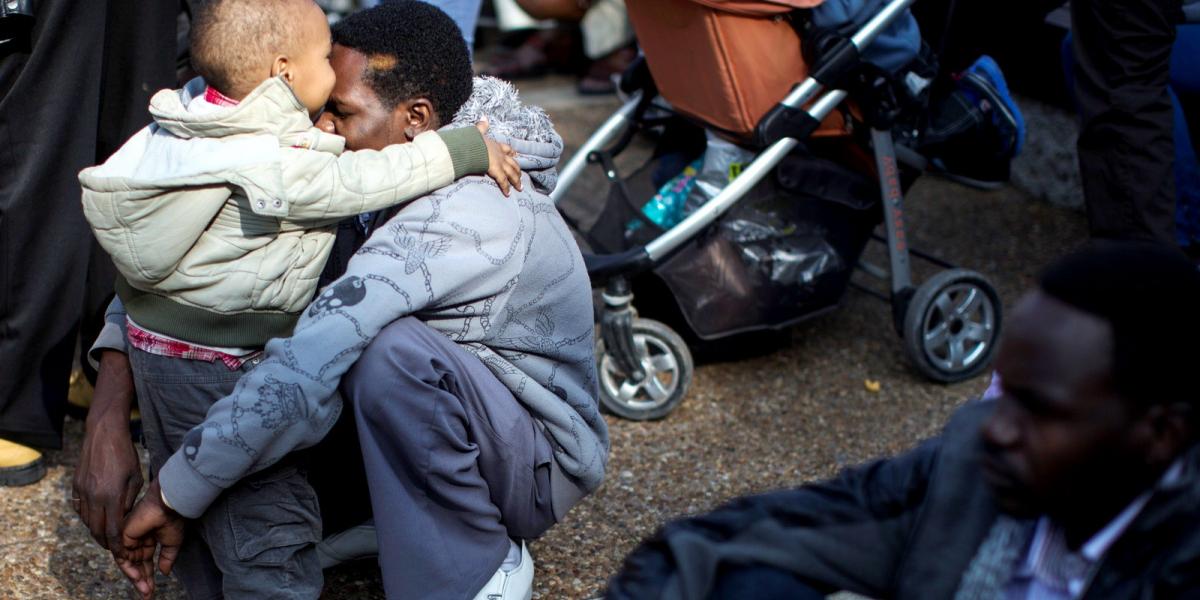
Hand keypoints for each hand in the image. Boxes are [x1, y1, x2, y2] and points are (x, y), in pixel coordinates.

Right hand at [73, 350, 142, 550]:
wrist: (103, 433)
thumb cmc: (125, 454)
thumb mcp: (135, 478)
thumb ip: (130, 502)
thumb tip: (127, 522)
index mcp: (111, 496)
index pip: (112, 531)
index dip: (117, 546)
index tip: (123, 554)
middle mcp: (94, 497)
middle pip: (97, 531)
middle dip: (106, 543)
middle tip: (115, 549)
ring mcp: (82, 492)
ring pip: (86, 522)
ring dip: (96, 532)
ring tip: (107, 536)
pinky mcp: (76, 486)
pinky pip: (79, 509)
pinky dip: (87, 518)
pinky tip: (96, 519)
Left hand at [119, 479, 184, 599]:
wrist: (169, 506)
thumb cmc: (174, 520)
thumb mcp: (172, 544)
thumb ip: (167, 559)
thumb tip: (164, 573)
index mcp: (148, 540)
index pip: (145, 563)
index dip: (149, 577)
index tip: (152, 591)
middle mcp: (137, 540)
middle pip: (136, 566)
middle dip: (142, 581)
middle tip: (148, 595)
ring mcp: (129, 539)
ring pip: (128, 565)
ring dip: (136, 579)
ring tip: (146, 590)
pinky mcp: (122, 537)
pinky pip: (122, 559)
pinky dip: (130, 570)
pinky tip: (139, 579)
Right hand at [476, 119, 522, 195]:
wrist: (472, 147)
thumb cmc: (473, 140)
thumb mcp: (478, 131)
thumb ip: (482, 126)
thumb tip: (484, 117)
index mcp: (495, 145)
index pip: (506, 149)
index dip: (512, 153)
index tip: (516, 155)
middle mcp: (500, 155)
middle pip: (513, 163)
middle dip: (517, 170)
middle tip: (520, 176)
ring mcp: (500, 163)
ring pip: (512, 173)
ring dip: (516, 181)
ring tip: (520, 188)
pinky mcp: (497, 171)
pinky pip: (503, 181)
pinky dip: (506, 188)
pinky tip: (508, 194)